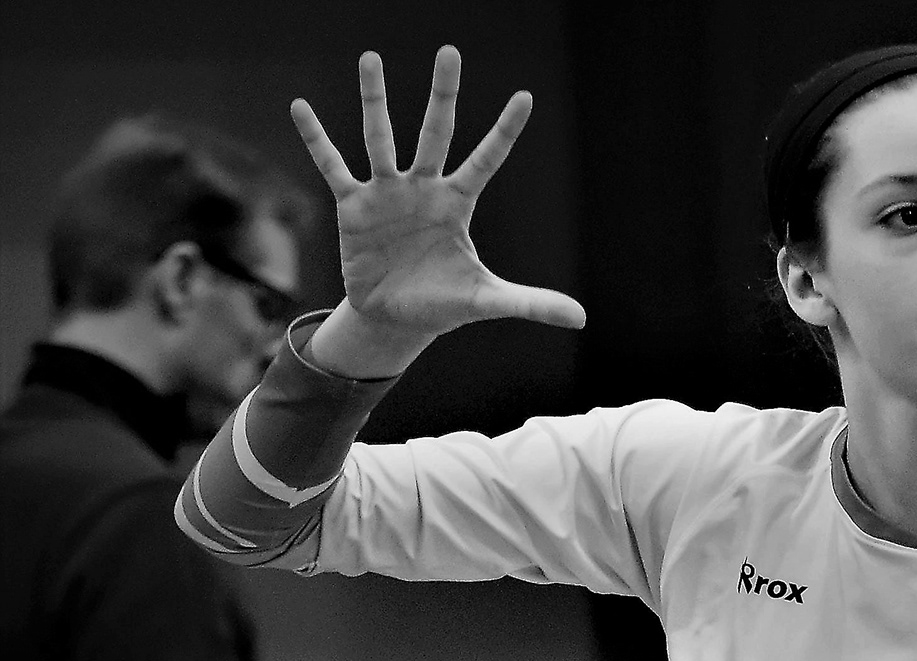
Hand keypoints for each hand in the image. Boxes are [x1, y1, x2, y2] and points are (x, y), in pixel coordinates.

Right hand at [290, 45, 584, 374]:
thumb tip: (582, 318)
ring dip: (375, 100)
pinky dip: (317, 139)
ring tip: (371, 57)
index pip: (487, 160)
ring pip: (381, 138)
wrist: (395, 319)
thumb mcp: (487, 301)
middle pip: (436, 132)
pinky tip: (300, 107)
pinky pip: (333, 166)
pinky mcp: (353, 206)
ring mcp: (387, 192)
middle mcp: (423, 188)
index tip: (525, 97)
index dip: (504, 131)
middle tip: (450, 51)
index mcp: (458, 203)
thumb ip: (532, 302)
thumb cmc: (444, 302)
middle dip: (443, 95)